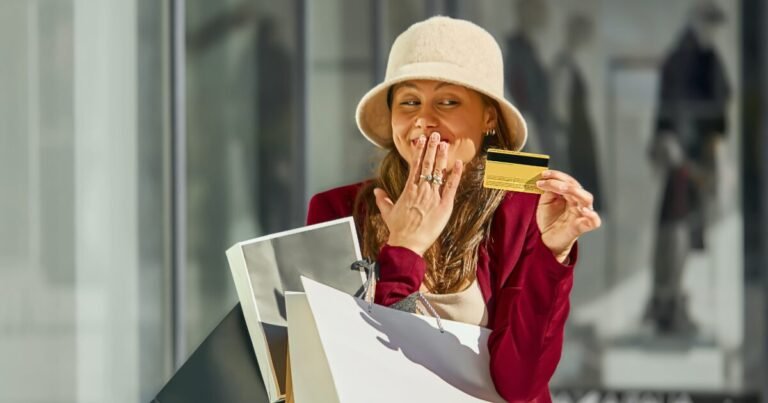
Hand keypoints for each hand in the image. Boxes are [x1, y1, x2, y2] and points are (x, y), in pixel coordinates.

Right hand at [374, 132, 463, 255]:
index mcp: (409, 189)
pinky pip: (451, 187)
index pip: (414, 166)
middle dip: (431, 148)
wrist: (408, 243)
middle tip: (435, 135)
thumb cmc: (398, 229)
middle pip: (427, 164)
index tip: (420, 140)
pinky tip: (458, 164)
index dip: (418, 152)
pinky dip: (455, 175)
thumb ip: (383, 200)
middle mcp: (421, 189)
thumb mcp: (388, 212)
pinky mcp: (444, 205)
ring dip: (441, 157)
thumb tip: (376, 192)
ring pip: (438, 172)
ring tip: (444, 143)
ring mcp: (433, 196)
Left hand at [535, 170, 601, 262]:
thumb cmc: (549, 221)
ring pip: (586, 198)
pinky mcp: (582, 226)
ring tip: (561, 188)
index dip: (557, 175)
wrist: (547, 240)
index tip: (543, 175)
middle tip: (546, 181)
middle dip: (561, 181)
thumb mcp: (545, 203)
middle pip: (576, 187)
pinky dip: (591, 215)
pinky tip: (583, 210)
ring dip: (574, 191)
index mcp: (570, 195)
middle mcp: (578, 202)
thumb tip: (549, 181)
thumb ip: (548, 192)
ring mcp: (581, 214)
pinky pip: (594, 221)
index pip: (568, 181)